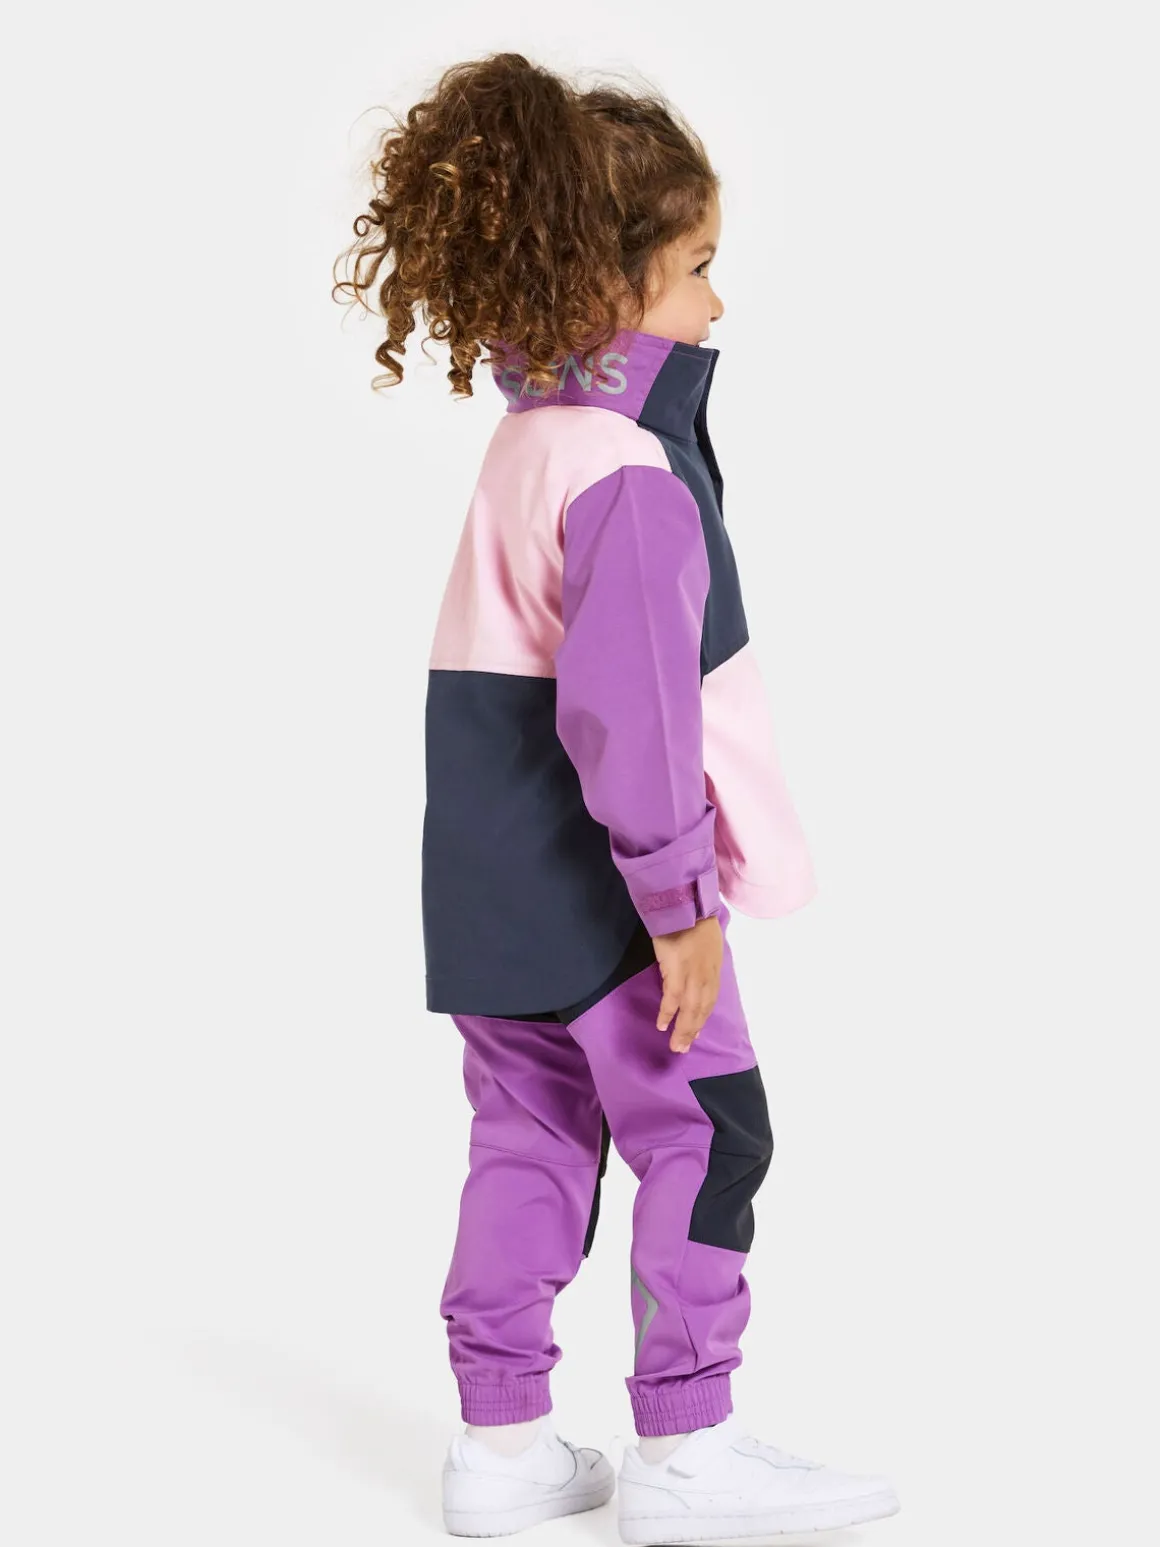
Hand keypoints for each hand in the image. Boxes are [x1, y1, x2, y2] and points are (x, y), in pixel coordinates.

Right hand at [652, 915, 722, 1052]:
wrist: (685, 906)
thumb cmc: (694, 922)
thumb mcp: (707, 946)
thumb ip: (702, 963)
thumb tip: (695, 975)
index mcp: (714, 971)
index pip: (709, 1001)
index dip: (701, 1019)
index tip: (695, 1033)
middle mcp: (706, 977)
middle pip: (701, 1010)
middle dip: (692, 1031)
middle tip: (683, 1049)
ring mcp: (692, 976)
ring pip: (689, 1010)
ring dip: (683, 1030)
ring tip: (676, 1046)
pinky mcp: (676, 972)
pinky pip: (673, 999)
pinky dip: (668, 1014)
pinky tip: (663, 1026)